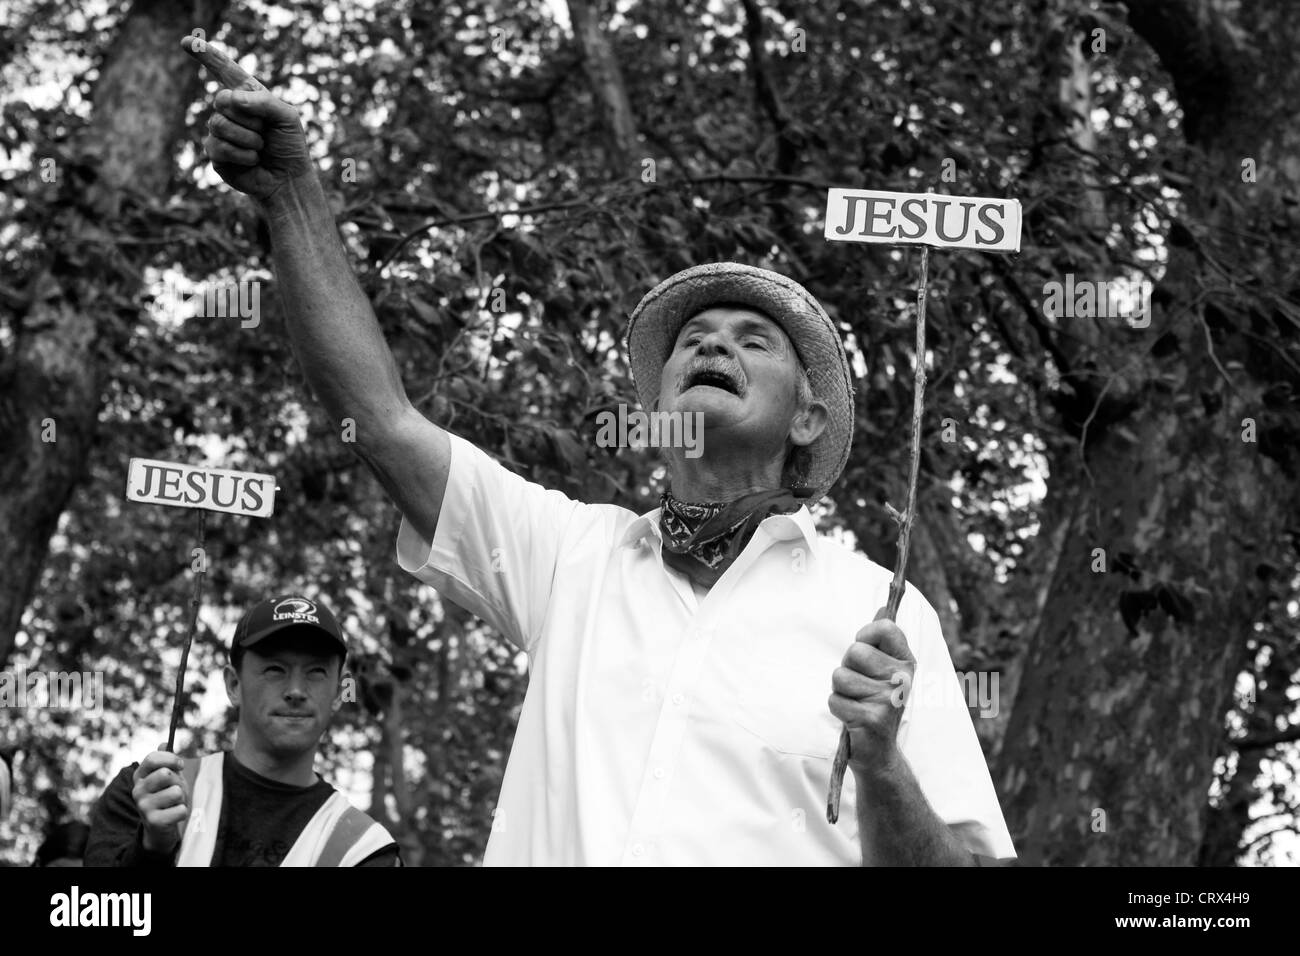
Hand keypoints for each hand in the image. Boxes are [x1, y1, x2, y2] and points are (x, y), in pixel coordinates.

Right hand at [131, 749, 189, 854]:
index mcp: (140, 776)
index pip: (152, 758)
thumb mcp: (167, 775)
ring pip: (176, 792)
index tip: (180, 764)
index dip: (170, 758)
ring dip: (182, 798)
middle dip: (178, 781)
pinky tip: (173, 815)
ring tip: (174, 803)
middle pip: (166, 774)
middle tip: (175, 789)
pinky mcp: (153, 821)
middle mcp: (137, 790)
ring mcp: (143, 806)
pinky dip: (183, 812)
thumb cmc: (166, 794)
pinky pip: (181, 810)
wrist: (159, 825)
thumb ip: (166, 760)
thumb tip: (164, 743)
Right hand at [180, 35, 312, 202]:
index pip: (224, 69)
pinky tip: (253, 160)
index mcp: (247, 95)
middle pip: (222, 100)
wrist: (288, 179)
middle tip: (264, 131)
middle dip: (249, 118)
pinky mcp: (215, 153)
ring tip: (260, 148)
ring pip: (219, 124)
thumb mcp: (287, 117)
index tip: (186, 41)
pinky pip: (219, 147)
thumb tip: (231, 100)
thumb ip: (264, 101)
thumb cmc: (289, 145)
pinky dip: (243, 155)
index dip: (206, 55)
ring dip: (248, 139)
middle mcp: (230, 110)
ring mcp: (220, 131)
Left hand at [828, 605, 915, 771]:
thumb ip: (882, 639)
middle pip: (855, 651)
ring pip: (840, 676)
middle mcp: (903, 679)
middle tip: (859, 686)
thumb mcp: (884, 669)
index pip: (885, 627)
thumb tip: (882, 607)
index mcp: (907, 662)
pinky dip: (837, 709)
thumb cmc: (876, 703)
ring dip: (840, 690)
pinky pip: (834, 700)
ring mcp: (889, 700)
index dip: (866, 635)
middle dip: (847, 667)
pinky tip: (852, 718)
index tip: (866, 650)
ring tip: (856, 702)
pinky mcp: (872, 719)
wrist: (879, 752)